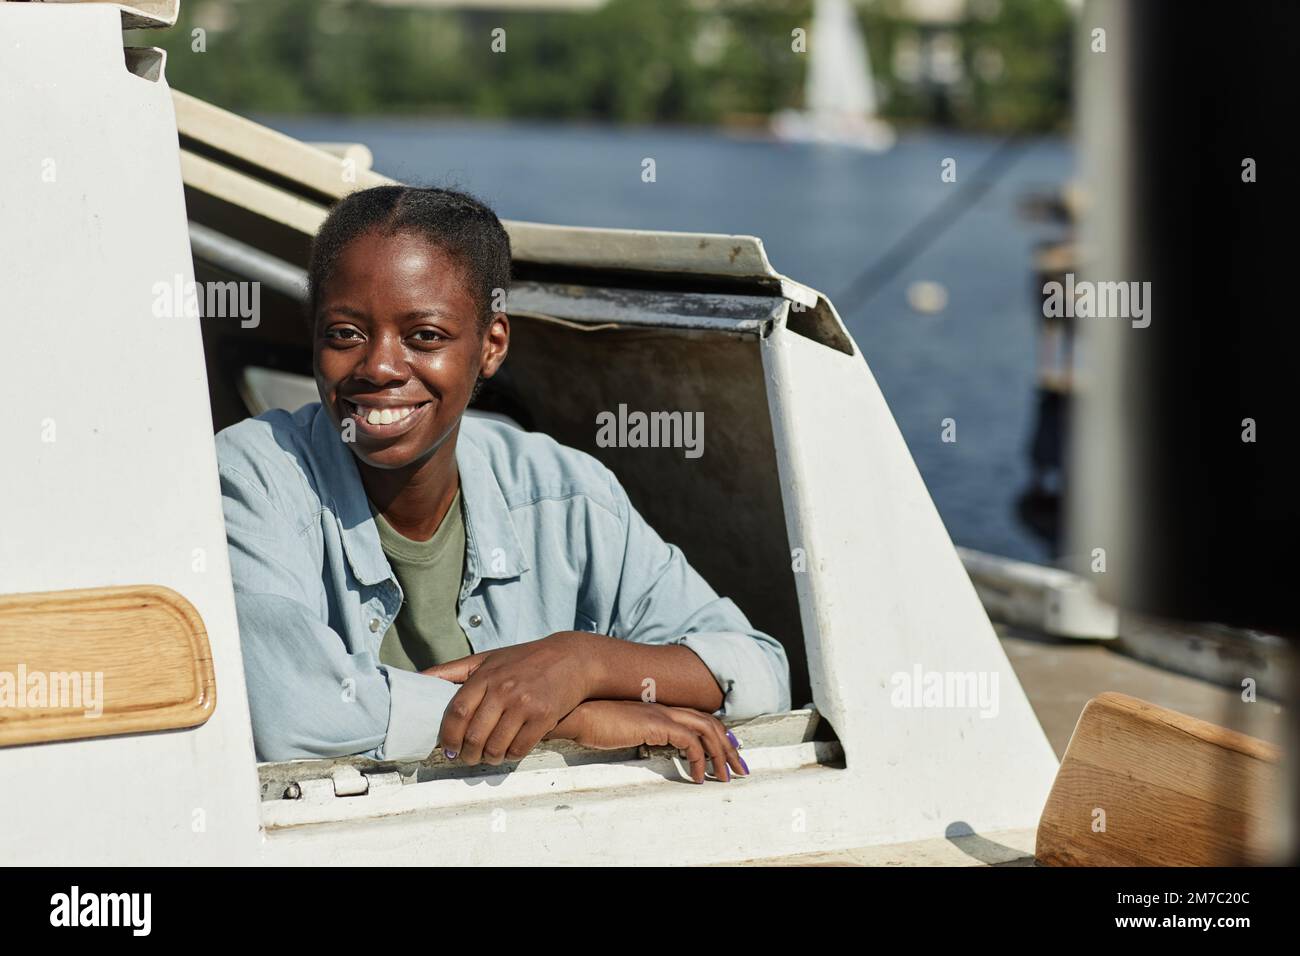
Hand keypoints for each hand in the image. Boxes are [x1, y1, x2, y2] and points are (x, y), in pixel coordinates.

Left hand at [423, 631, 597, 766]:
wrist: (571, 659)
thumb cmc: (524, 659)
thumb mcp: (487, 658)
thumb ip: (452, 671)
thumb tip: (416, 680)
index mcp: (486, 675)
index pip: (457, 712)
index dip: (448, 736)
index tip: (447, 748)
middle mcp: (504, 690)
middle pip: (474, 735)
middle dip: (466, 754)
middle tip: (466, 758)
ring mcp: (525, 704)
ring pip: (495, 746)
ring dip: (488, 758)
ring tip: (487, 756)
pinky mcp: (544, 717)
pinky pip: (519, 748)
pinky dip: (510, 755)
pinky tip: (508, 751)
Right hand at [552, 699, 748, 783]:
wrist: (575, 712)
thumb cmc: (591, 722)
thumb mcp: (621, 729)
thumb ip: (638, 733)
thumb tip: (647, 744)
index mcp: (659, 707)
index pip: (699, 717)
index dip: (718, 734)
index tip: (728, 752)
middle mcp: (665, 707)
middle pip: (711, 723)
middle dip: (729, 747)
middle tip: (739, 768)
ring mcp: (662, 713)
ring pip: (707, 730)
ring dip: (720, 754)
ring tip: (725, 777)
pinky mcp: (656, 724)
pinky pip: (690, 742)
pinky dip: (698, 760)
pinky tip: (696, 777)